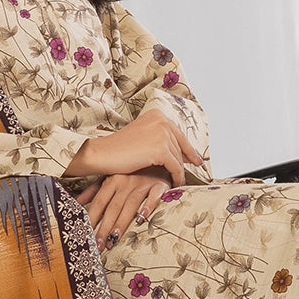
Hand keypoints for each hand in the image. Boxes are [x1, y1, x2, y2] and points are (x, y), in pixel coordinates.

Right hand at [64, 108, 202, 186]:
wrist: (102, 154)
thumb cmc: (118, 148)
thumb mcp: (143, 137)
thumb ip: (160, 140)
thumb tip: (182, 153)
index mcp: (157, 115)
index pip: (178, 133)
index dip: (188, 148)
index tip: (196, 160)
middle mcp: (162, 120)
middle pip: (180, 145)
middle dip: (186, 160)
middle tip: (193, 171)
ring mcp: (162, 134)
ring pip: (178, 157)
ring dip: (179, 171)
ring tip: (179, 181)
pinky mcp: (161, 150)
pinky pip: (175, 167)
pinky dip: (176, 177)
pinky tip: (175, 184)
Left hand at [75, 169, 171, 249]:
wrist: (157, 159)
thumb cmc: (132, 172)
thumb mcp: (110, 176)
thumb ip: (93, 190)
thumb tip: (76, 202)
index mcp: (111, 180)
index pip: (99, 203)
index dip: (92, 219)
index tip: (87, 236)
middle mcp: (125, 182)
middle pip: (113, 208)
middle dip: (105, 228)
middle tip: (99, 246)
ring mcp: (142, 183)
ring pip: (130, 205)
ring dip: (122, 223)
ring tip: (114, 239)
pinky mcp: (159, 185)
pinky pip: (154, 197)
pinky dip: (148, 207)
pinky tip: (142, 219)